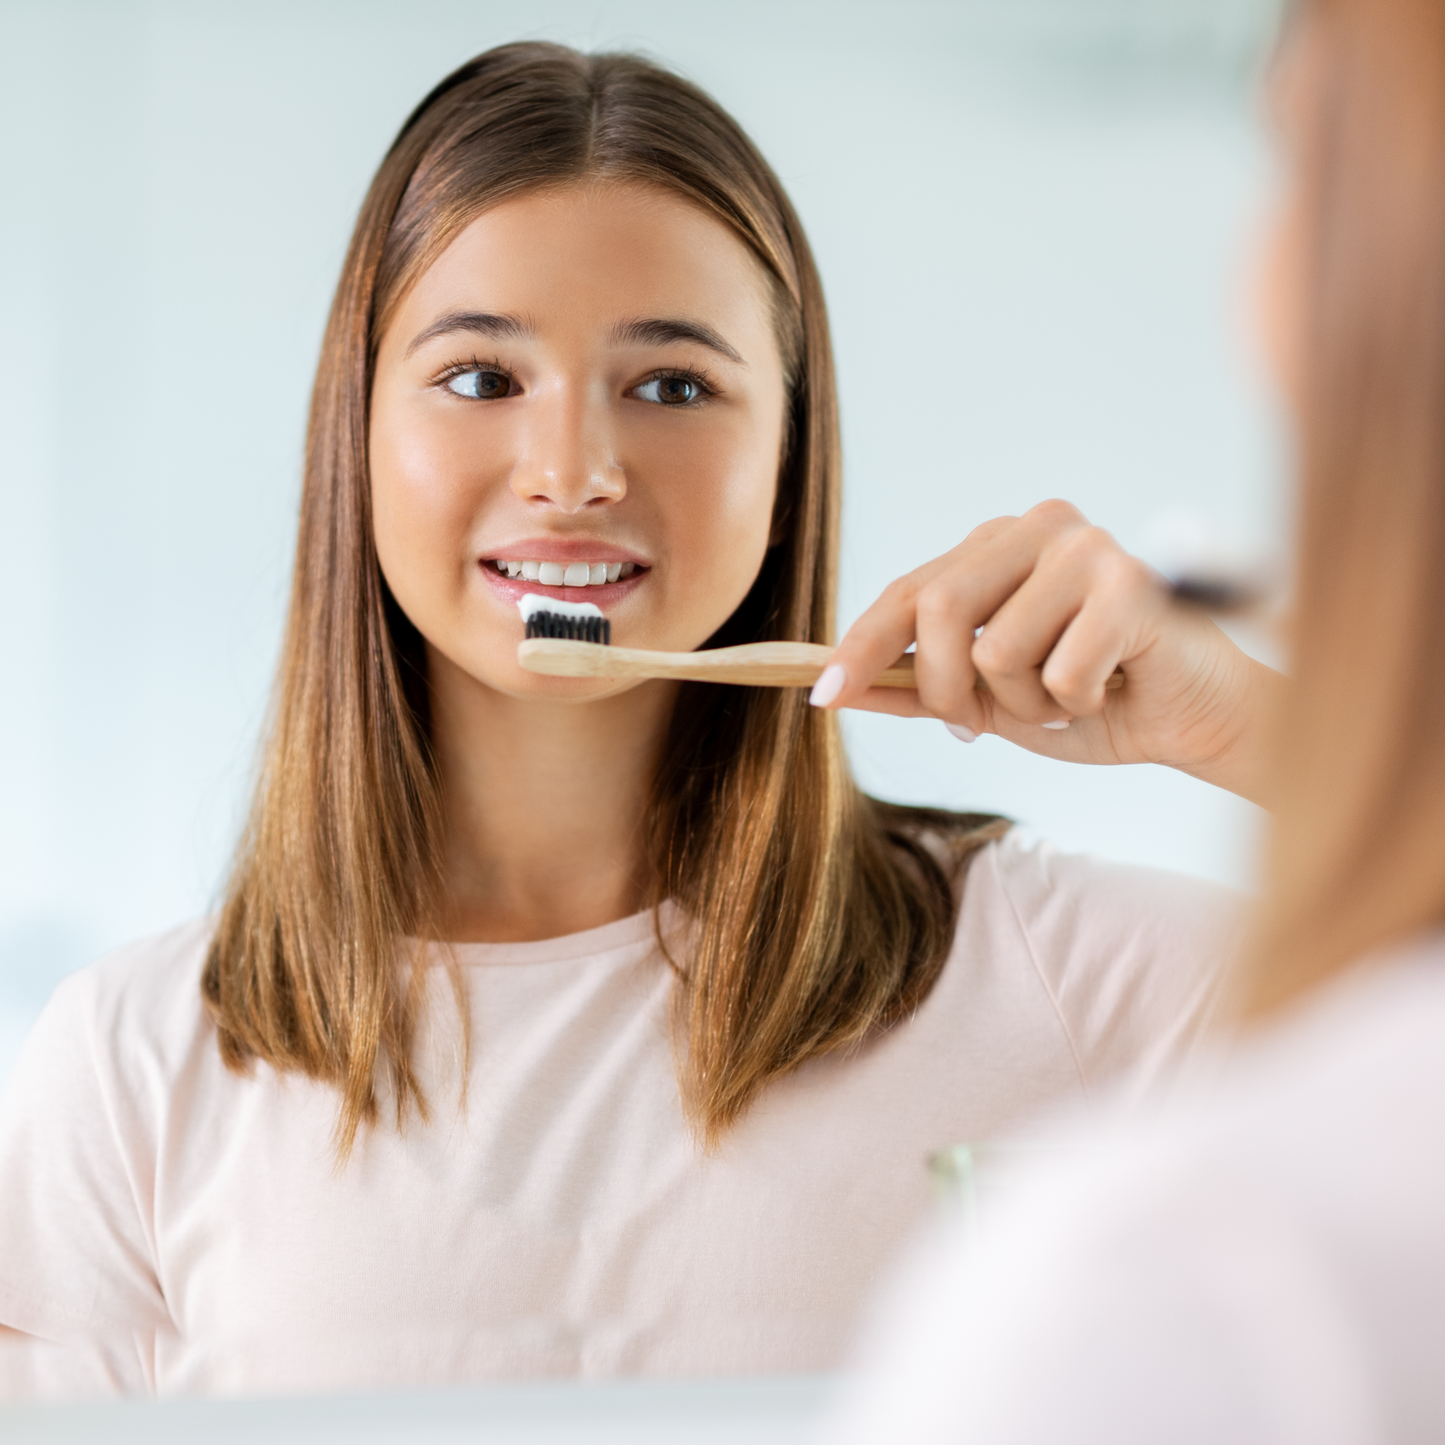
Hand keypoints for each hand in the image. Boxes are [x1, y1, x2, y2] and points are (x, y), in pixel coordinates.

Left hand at [813, 500, 1279, 804]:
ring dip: (1027, 704)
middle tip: (977, 724)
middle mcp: (1038, 528)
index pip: (908, 591)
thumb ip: (920, 689)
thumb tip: (839, 691)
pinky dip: (1077, 703)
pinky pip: (1058, 671)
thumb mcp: (990, 701)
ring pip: (997, 651)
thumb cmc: (1095, 698)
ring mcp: (1087, 548)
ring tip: (1070, 697)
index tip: (821, 696)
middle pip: (938, 611)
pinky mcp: (1131, 584)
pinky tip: (1112, 687)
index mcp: (999, 544)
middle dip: (947, 689)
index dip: (859, 647)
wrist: (1195, 716)